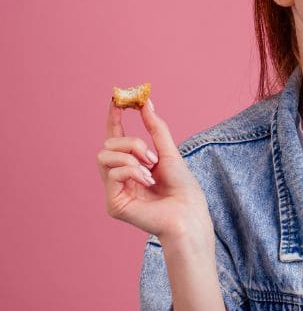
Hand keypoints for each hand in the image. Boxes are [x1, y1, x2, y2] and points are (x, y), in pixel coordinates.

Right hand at [97, 97, 210, 243]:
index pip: (116, 137)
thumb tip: (146, 102)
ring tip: (151, 170)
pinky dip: (133, 172)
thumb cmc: (183, 187)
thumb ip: (156, 128)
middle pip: (108, 144)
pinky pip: (112, 174)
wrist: (189, 212)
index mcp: (132, 164)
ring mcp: (114, 190)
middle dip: (131, 144)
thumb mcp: (168, 151)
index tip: (117, 98)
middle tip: (152, 156)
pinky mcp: (114, 204)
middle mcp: (119, 176)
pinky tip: (148, 181)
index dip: (114, 118)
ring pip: (104, 156)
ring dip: (131, 157)